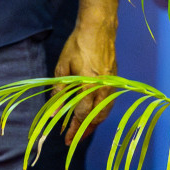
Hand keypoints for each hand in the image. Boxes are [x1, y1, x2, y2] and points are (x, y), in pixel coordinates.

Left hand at [54, 19, 116, 144]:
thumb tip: (53, 112)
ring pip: (104, 113)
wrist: (98, 30)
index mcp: (89, 86)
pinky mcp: (115, 81)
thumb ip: (59, 91)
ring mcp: (111, 86)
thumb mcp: (62, 67)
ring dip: (93, 124)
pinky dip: (100, 113)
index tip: (67, 139)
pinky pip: (108, 103)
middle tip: (74, 140)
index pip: (81, 114)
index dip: (74, 128)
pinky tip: (93, 115)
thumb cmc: (77, 46)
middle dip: (84, 130)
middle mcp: (103, 90)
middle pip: (95, 118)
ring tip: (82, 131)